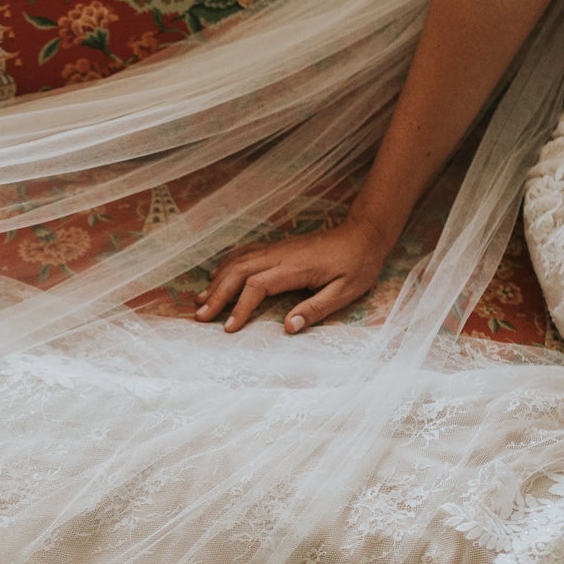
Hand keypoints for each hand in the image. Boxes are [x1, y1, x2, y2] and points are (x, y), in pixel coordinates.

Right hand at [194, 219, 393, 333]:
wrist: (363, 235)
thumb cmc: (357, 265)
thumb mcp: (345, 292)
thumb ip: (316, 309)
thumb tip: (289, 327)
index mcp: (295, 268)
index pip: (257, 286)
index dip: (240, 307)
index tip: (229, 328)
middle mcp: (280, 255)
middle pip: (238, 271)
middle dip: (217, 294)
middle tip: (201, 316)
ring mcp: (276, 248)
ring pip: (237, 261)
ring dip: (217, 280)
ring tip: (200, 300)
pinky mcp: (277, 246)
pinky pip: (245, 252)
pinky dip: (226, 264)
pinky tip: (216, 275)